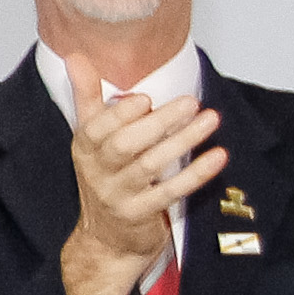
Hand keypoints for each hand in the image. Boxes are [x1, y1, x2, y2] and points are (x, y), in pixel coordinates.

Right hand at [60, 50, 226, 294]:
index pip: (97, 129)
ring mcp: (118, 195)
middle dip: (158, 123)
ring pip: (149, 166)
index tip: (145, 98)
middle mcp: (98, 171)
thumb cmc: (104, 176)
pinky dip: (195, 174)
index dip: (120, 114)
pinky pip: (170, 192)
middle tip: (191, 102)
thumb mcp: (90, 137)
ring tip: (210, 119)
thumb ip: (87, 95)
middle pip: (125, 146)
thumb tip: (76, 56)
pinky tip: (217, 156)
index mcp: (85, 148)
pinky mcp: (140, 214)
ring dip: (182, 141)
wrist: (105, 238)